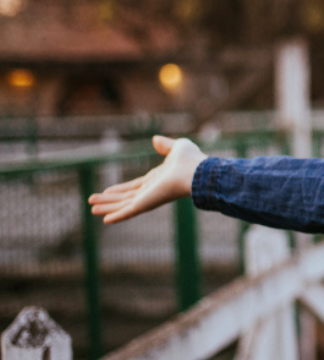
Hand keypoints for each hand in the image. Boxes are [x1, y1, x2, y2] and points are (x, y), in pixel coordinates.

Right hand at [88, 135, 207, 223]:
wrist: (196, 171)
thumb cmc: (191, 160)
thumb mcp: (177, 147)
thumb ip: (165, 145)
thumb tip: (155, 140)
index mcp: (158, 180)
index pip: (135, 186)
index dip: (120, 189)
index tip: (108, 190)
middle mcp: (152, 191)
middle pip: (126, 198)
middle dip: (109, 200)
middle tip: (92, 203)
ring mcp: (148, 199)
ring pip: (123, 205)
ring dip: (107, 206)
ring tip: (91, 209)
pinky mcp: (147, 204)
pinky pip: (128, 212)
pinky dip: (116, 216)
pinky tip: (104, 220)